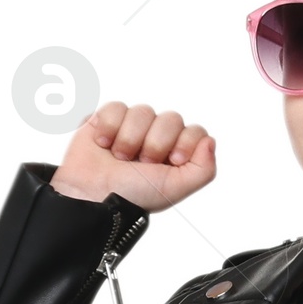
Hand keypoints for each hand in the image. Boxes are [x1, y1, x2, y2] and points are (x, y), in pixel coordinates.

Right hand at [52, 102, 215, 212]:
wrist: (92, 195)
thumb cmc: (131, 196)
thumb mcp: (174, 189)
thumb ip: (203, 170)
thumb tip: (210, 141)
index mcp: (176, 154)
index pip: (195, 132)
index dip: (184, 144)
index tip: (171, 161)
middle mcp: (157, 138)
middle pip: (171, 119)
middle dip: (155, 143)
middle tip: (141, 163)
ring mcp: (133, 127)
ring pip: (144, 111)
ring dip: (130, 138)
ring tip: (120, 157)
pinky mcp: (108, 119)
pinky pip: (117, 107)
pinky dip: (109, 127)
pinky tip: (103, 144)